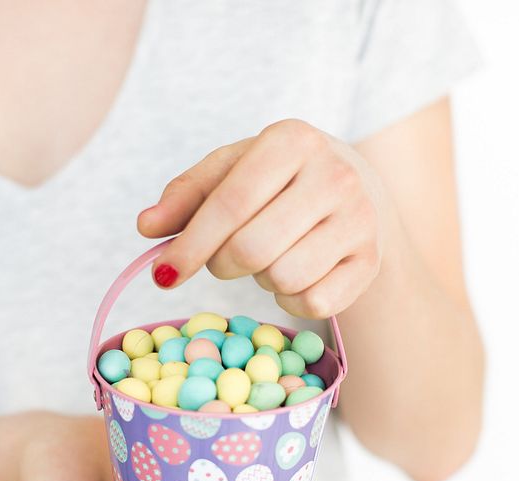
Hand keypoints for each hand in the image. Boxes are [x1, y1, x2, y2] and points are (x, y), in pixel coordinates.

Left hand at [139, 118, 393, 318]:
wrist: (359, 188)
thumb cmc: (278, 180)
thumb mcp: (230, 170)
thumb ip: (185, 195)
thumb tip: (147, 226)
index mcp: (292, 141)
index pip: (231, 203)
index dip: (191, 245)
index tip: (163, 275)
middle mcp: (334, 175)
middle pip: (252, 249)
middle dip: (222, 264)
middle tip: (223, 258)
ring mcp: (359, 219)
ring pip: (284, 278)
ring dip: (261, 279)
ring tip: (268, 257)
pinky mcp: (371, 261)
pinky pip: (313, 303)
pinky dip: (291, 300)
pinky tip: (296, 275)